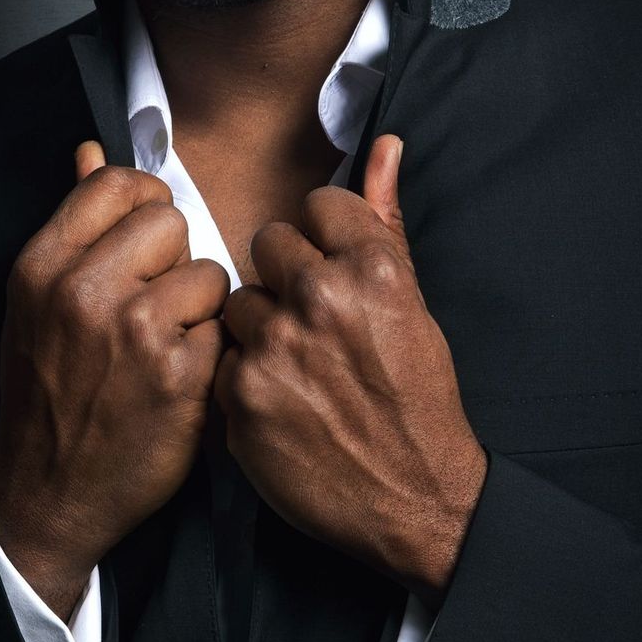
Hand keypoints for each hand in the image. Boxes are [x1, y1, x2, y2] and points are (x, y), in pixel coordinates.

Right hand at [0, 139, 230, 617]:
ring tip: (166, 345)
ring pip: (207, 273)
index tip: (145, 244)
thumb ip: (73, 225)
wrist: (48, 493)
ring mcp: (133, 332)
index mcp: (43, 265)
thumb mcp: (37, 303)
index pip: (120, 185)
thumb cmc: (49, 393)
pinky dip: (212, 353)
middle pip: (171, 221)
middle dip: (174, 258)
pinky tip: (180, 380)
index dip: (146, 209)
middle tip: (154, 304)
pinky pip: (223, 327)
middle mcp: (83, 290)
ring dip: (199, 309)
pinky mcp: (179, 376)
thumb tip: (91, 152)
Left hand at [211, 134, 486, 596]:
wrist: (415, 498)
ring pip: (237, 299)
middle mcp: (321, 297)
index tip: (331, 271)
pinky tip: (279, 402)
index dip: (320, 240)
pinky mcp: (241, 394)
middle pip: (265, 244)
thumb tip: (386, 143)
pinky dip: (243, 378)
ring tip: (296, 367)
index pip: (314, 205)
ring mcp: (276, 346)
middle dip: (284, 277)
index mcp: (371, 266)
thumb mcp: (413, 302)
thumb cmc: (418, 398)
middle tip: (312, 324)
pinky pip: (223, 356)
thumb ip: (384, 220)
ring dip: (258, 327)